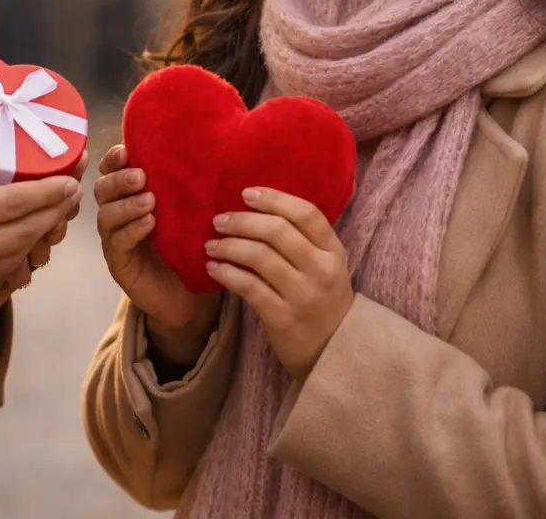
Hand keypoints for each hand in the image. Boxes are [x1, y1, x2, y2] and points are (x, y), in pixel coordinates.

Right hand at [0, 59, 86, 334]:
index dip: (47, 193)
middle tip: (72, 195)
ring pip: (13, 259)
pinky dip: (11, 259)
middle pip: (24, 234)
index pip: (13, 205)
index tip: (70, 180)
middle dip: (52, 214)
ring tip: (52, 218)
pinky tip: (16, 246)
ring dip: (36, 238)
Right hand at [95, 145, 220, 363]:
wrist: (189, 295)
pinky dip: (131, 231)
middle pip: (102, 189)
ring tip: (149, 201)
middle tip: (141, 176)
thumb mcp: (187, 211)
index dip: (114, 158)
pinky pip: (117, 243)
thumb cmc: (189, 246)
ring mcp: (115, 240)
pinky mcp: (120, 264)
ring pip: (106, 216)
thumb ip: (186, 185)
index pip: (111, 170)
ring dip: (126, 204)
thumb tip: (210, 149)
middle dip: (119, 179)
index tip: (127, 150)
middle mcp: (117, 214)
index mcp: (130, 195)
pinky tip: (149, 224)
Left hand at [205, 186, 352, 381]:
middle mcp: (321, 270)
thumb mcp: (326, 266)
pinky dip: (226, 273)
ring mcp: (303, 295)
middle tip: (219, 220)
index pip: (306, 213)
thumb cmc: (322, 300)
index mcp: (333, 251)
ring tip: (211, 245)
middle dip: (242, 221)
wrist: (333, 352)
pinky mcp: (283, 318)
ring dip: (229, 246)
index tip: (245, 193)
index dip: (273, 198)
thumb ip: (302, 240)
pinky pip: (248, 287)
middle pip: (277, 231)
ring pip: (259, 257)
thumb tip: (257, 208)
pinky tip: (213, 268)